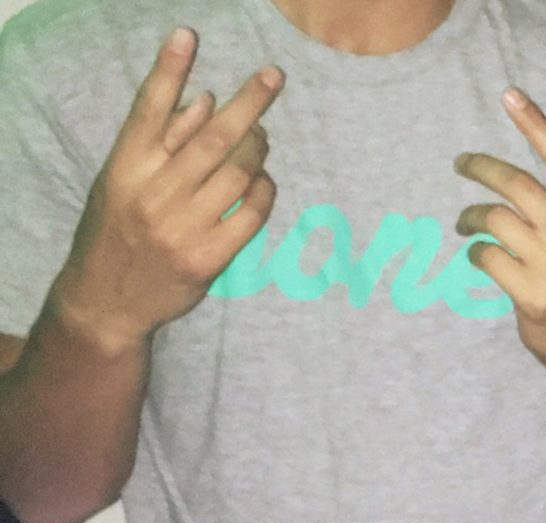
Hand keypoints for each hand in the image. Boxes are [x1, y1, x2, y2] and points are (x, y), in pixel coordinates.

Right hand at [50, 27, 282, 349]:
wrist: (107, 300)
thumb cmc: (119, 230)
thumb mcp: (122, 181)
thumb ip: (160, 142)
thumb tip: (204, 101)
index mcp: (125, 167)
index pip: (149, 109)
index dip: (170, 69)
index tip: (189, 34)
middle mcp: (153, 193)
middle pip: (211, 138)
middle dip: (248, 103)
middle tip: (273, 77)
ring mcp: (181, 227)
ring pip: (237, 173)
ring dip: (259, 149)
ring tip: (261, 137)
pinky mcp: (208, 258)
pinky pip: (250, 213)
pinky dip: (264, 190)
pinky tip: (264, 181)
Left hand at [454, 89, 545, 374]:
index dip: (537, 126)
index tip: (509, 94)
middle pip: (517, 186)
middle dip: (482, 168)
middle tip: (461, 162)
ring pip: (495, 219)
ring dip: (471, 214)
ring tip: (464, 219)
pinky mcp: (530, 293)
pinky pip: (488, 257)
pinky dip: (476, 251)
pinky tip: (476, 254)